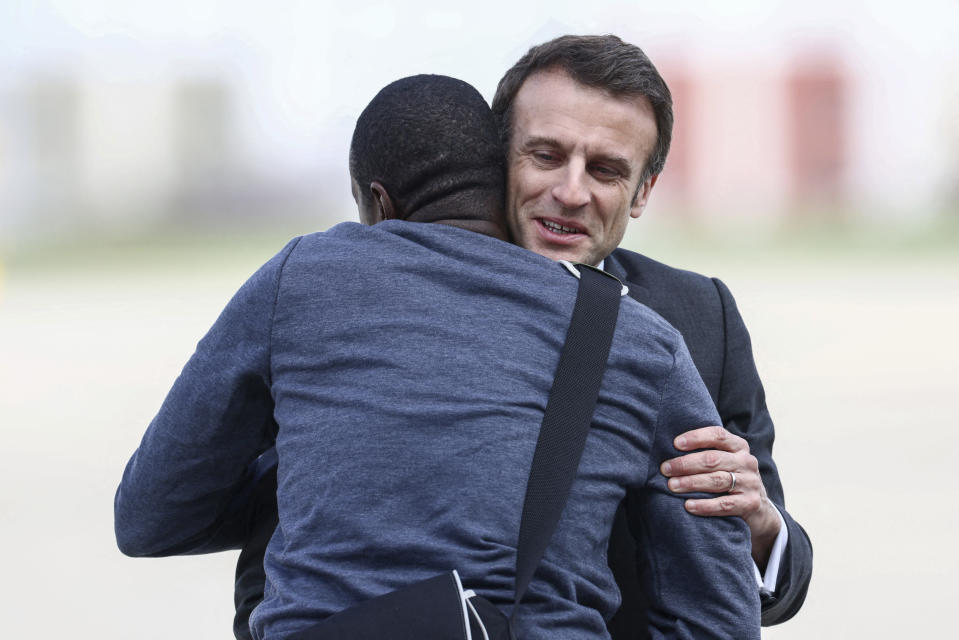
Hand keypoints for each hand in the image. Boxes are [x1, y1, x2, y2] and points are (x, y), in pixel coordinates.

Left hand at [660, 425, 781, 569]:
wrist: (758, 509)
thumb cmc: (731, 478)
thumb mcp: (724, 461)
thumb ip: (705, 452)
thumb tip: (668, 448)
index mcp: (738, 446)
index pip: (717, 435)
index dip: (696, 438)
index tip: (675, 443)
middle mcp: (746, 461)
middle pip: (713, 459)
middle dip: (686, 464)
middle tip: (665, 469)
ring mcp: (750, 482)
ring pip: (717, 481)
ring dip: (691, 483)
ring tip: (671, 486)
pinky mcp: (750, 503)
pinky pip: (725, 504)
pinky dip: (705, 505)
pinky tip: (688, 505)